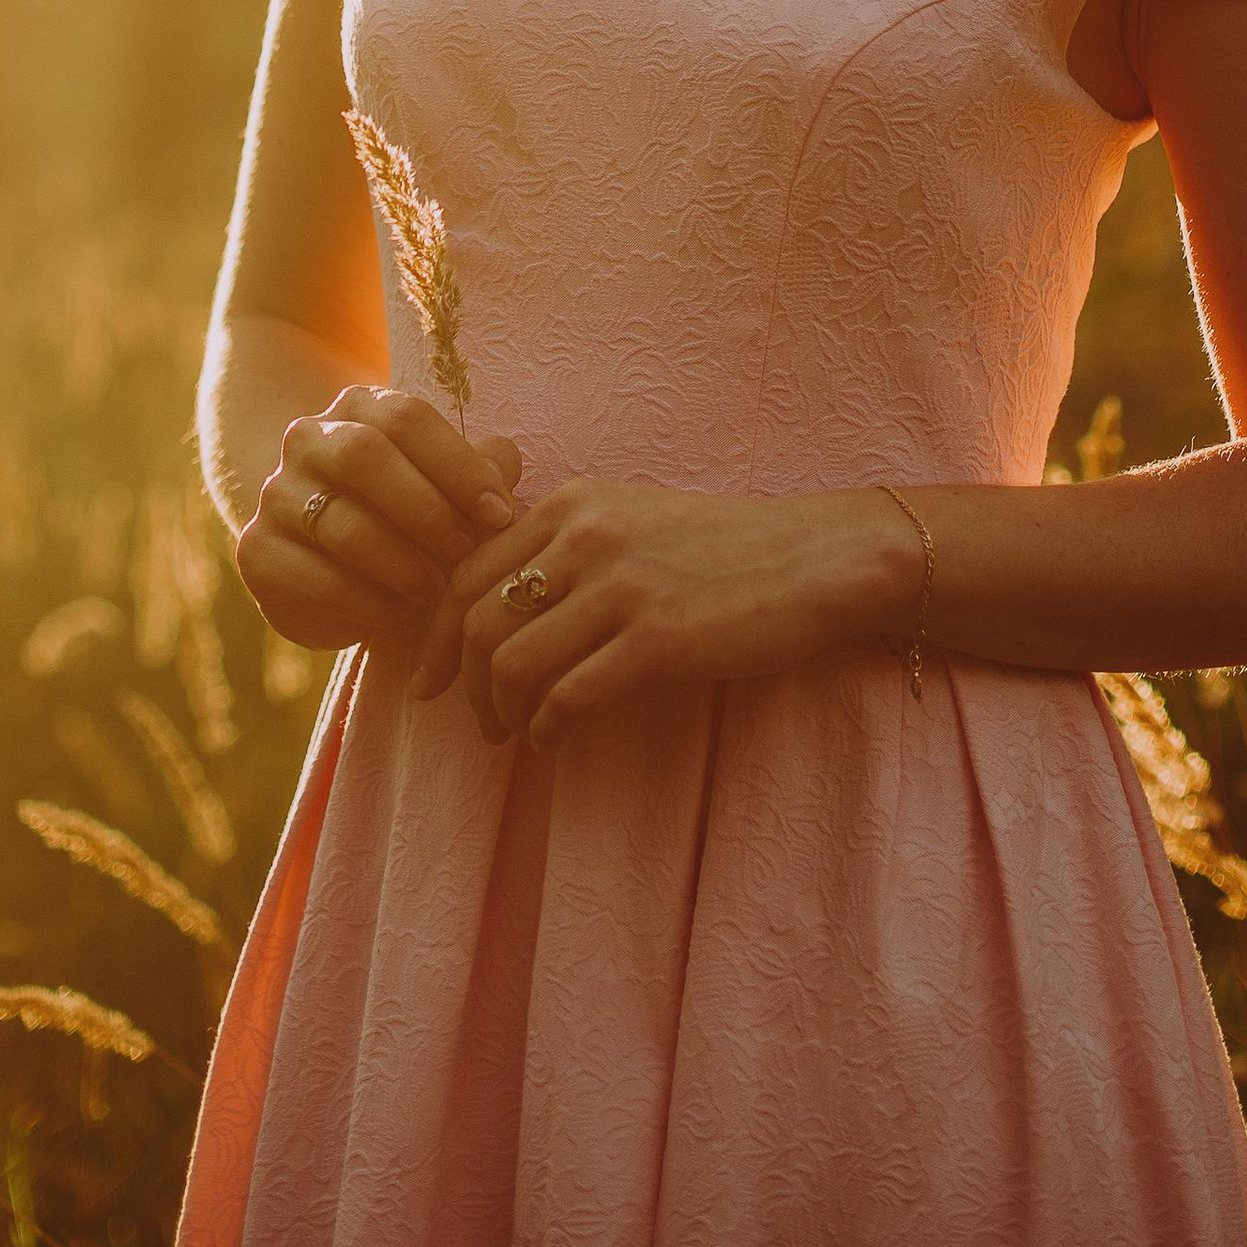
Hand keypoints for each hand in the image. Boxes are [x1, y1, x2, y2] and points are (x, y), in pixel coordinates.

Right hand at [237, 387, 521, 655]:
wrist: (324, 559)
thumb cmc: (404, 514)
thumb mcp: (443, 485)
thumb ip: (478, 469)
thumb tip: (505, 464)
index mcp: (358, 408)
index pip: (408, 418)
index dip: (459, 466)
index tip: (501, 514)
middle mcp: (308, 439)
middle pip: (366, 458)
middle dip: (428, 512)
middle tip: (465, 555)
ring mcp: (275, 493)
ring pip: (343, 524)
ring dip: (402, 564)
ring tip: (436, 591)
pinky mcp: (257, 552)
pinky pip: (315, 578)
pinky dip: (365, 601)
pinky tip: (395, 613)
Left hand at [409, 480, 912, 751]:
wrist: (814, 558)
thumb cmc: (723, 547)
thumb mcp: (632, 517)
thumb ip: (566, 543)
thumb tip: (495, 603)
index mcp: (573, 503)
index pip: (466, 572)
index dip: (434, 636)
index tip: (431, 679)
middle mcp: (586, 536)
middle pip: (476, 622)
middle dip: (463, 684)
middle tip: (479, 721)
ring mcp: (622, 587)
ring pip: (514, 663)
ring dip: (504, 713)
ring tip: (518, 734)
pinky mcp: (658, 640)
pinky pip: (568, 697)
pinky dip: (547, 730)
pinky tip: (556, 742)